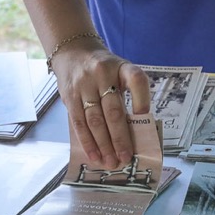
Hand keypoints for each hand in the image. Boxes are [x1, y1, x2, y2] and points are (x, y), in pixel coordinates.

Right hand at [53, 41, 153, 168]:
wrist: (73, 52)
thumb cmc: (104, 69)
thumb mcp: (119, 71)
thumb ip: (128, 94)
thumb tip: (136, 132)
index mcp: (121, 67)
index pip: (136, 80)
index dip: (142, 99)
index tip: (145, 118)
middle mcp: (103, 74)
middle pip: (113, 109)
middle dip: (120, 137)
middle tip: (126, 158)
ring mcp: (84, 85)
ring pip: (95, 120)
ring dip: (103, 145)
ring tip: (111, 162)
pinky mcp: (69, 96)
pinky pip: (78, 123)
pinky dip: (87, 142)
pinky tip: (94, 155)